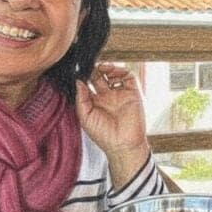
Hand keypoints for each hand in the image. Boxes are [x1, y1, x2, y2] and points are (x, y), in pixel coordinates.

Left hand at [75, 62, 149, 187]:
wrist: (122, 144)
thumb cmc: (103, 135)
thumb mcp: (85, 117)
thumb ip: (81, 99)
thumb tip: (78, 81)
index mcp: (95, 102)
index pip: (88, 84)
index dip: (84, 76)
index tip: (78, 71)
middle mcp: (108, 97)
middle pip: (100, 76)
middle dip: (95, 69)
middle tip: (89, 66)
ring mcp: (120, 94)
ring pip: (114, 74)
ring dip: (107, 67)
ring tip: (101, 67)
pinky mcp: (132, 93)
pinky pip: (128, 77)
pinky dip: (121, 70)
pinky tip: (112, 71)